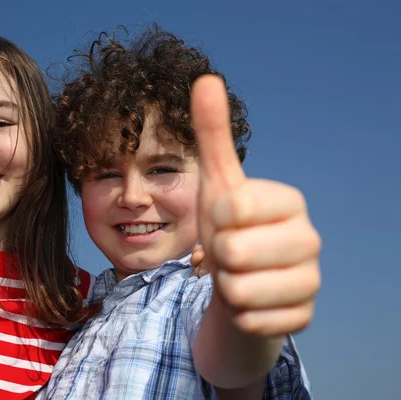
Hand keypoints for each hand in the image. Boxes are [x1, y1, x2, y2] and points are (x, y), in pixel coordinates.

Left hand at [191, 76, 320, 335]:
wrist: (237, 280)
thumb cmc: (227, 228)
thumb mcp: (215, 181)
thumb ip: (212, 134)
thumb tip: (205, 79)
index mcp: (291, 201)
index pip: (232, 208)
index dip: (214, 219)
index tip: (223, 221)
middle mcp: (311, 239)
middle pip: (234, 252)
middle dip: (218, 256)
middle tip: (228, 253)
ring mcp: (311, 281)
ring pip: (240, 290)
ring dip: (226, 286)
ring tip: (237, 276)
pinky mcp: (303, 318)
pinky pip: (250, 320)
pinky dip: (237, 314)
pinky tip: (249, 302)